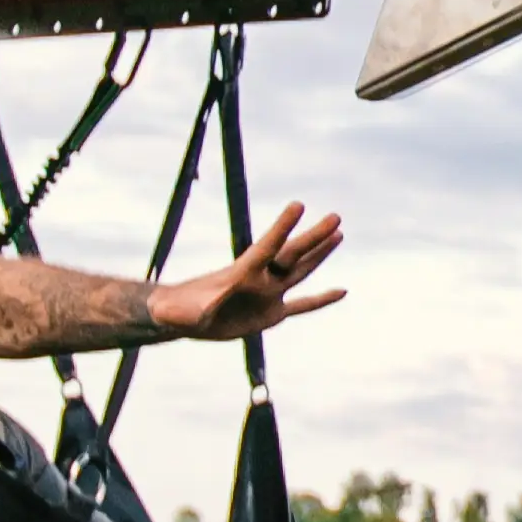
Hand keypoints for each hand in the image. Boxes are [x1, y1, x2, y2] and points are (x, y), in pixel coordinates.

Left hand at [147, 202, 348, 341]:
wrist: (183, 316)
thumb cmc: (179, 310)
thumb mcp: (187, 311)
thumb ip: (199, 309)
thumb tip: (204, 310)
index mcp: (242, 273)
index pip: (267, 246)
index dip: (282, 227)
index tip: (299, 205)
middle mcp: (260, 279)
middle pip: (292, 254)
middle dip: (314, 236)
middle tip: (335, 216)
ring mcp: (268, 294)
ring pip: (301, 271)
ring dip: (320, 254)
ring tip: (339, 234)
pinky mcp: (272, 313)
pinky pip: (303, 305)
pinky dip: (321, 300)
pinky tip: (341, 292)